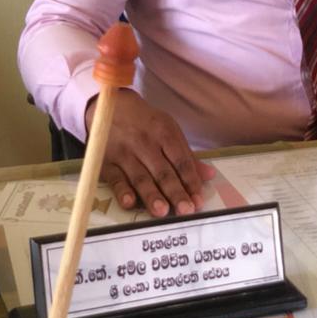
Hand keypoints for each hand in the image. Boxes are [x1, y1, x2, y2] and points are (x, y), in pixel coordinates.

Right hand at [85, 89, 215, 216]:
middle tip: (186, 210)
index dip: (191, 181)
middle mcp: (145, 143)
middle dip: (175, 192)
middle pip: (163, 171)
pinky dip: (122, 191)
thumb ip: (187, 156)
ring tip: (162, 212)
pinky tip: (129, 202)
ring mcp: (125, 152)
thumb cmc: (146, 123)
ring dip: (151, 195)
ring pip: (140, 177)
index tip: (198, 200)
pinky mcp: (107, 161)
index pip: (181, 160)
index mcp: (165, 133)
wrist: (111, 105)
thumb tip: (209, 175)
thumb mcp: (169, 130)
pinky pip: (115, 178)